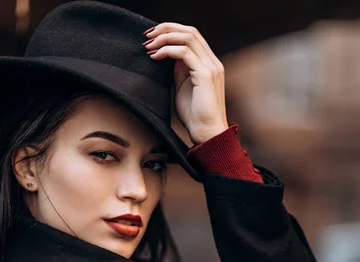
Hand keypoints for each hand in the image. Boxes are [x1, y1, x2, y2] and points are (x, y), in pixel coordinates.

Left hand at [143, 23, 228, 144]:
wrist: (207, 134)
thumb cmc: (195, 116)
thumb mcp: (183, 88)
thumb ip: (179, 71)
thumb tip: (167, 57)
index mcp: (209, 64)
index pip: (191, 36)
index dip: (170, 31)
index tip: (151, 38)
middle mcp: (212, 62)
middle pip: (190, 31)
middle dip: (166, 29)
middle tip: (147, 35)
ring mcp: (211, 67)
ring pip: (188, 38)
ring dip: (165, 38)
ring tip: (148, 46)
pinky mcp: (206, 75)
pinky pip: (185, 53)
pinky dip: (167, 51)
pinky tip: (155, 57)